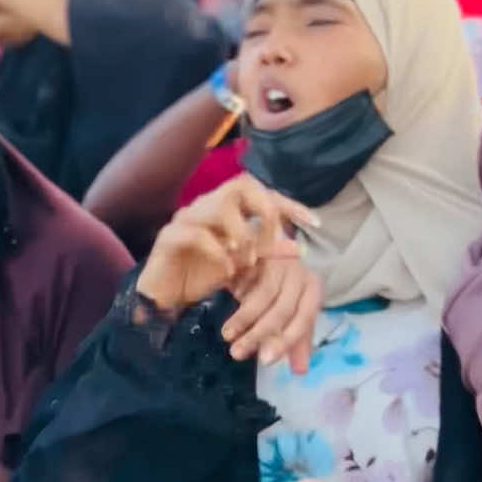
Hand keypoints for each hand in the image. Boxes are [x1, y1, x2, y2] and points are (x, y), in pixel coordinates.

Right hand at [136, 174, 318, 315]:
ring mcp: (187, 218)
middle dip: (265, 210)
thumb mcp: (244, 263)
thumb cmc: (205, 274)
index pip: (262, 192)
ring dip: (242, 234)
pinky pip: (197, 235)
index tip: (314, 222)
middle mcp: (207, 204)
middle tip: (274, 240)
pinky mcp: (169, 237)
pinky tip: (229, 271)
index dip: (289, 204)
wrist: (167, 296)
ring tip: (249, 259)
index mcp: (227, 207)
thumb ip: (269, 252)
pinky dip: (219, 253)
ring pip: (219, 205)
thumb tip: (300, 248)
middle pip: (241, 185)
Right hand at [223, 256, 321, 372]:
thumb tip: (300, 372)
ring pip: (263, 295)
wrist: (273, 248)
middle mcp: (299, 274)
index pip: (304, 319)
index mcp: (313, 290)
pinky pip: (248, 276)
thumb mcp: (294, 312)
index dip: (286, 340)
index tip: (265, 360)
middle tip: (238, 353)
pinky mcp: (259, 252)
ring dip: (243, 319)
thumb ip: (296, 341)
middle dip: (259, 334)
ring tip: (227, 335)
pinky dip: (238, 292)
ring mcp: (280, 261)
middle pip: (282, 309)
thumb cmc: (285, 287)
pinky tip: (228, 305)